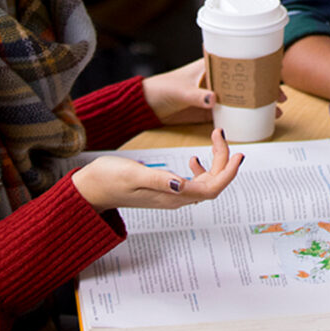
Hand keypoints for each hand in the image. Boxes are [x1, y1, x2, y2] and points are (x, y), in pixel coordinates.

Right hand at [71, 128, 242, 211]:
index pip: (213, 188)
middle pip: (214, 183)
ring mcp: (172, 195)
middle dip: (224, 159)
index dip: (229, 172)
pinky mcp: (166, 189)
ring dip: (216, 161)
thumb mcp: (133, 175)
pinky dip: (202, 168)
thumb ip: (159, 180)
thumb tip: (182, 184)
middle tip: (219, 132)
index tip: (238, 153)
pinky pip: (194, 182)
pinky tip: (194, 157)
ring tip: (213, 137)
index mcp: (173, 195)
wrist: (91, 188)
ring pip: (206, 181)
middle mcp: (176, 198)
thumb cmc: (108, 179)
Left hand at [142, 57, 286, 124]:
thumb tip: (213, 99)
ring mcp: (216, 96)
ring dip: (258, 106)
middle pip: (247, 82)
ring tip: (275, 114)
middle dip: (265, 90)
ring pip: (243, 99)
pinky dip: (244, 117)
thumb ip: (196, 95)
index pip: (242, 64)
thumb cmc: (162, 88)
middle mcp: (218, 80)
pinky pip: (232, 113)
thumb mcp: (180, 90)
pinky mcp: (210, 112)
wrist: (147, 105)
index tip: (275, 77)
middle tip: (280, 99)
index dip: (260, 69)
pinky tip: (256, 123)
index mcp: (213, 66)